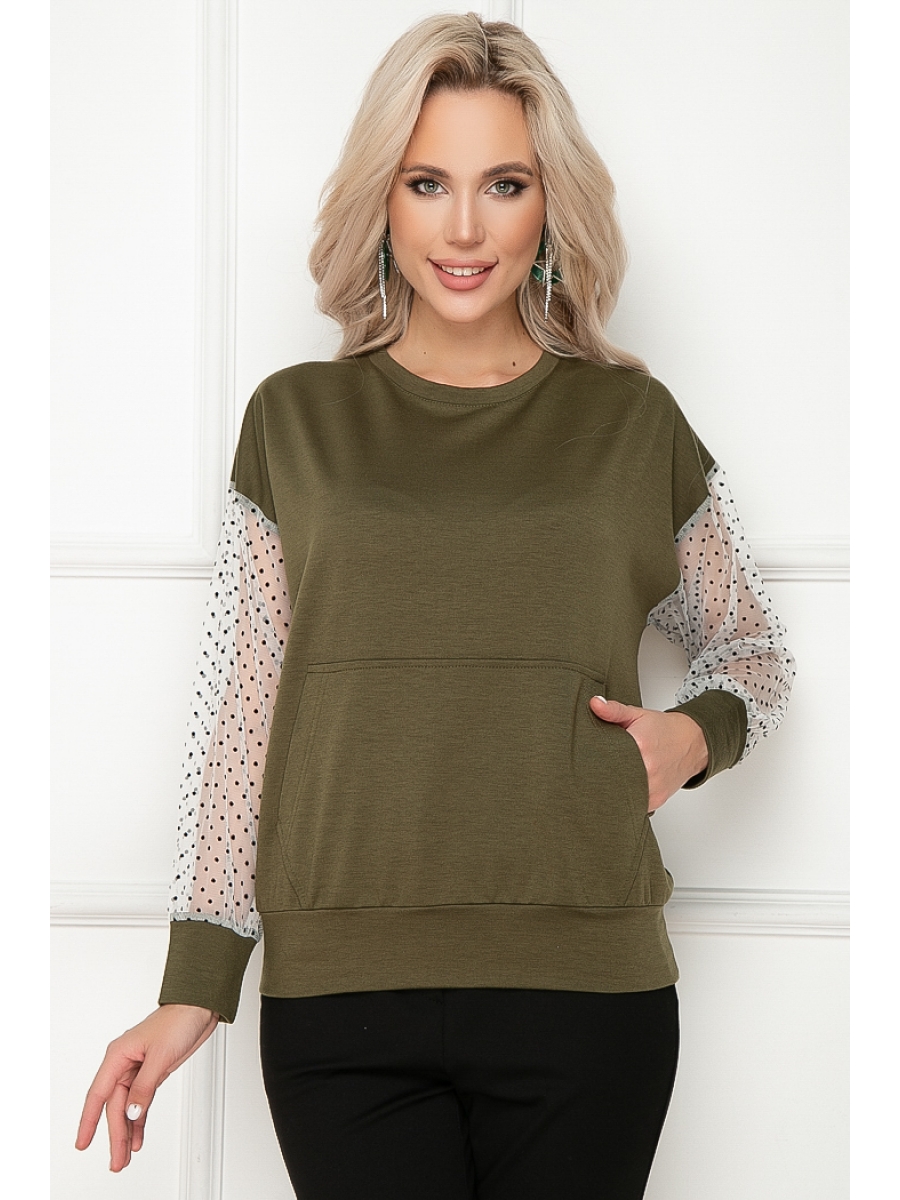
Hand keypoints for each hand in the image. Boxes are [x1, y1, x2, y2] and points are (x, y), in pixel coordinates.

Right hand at [75, 1004, 218, 1171]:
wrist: (199, 1008)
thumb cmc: (178, 1020)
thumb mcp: (161, 1056)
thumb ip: (144, 1087)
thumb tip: (131, 1113)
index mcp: (119, 1055)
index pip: (99, 1094)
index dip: (89, 1121)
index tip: (82, 1143)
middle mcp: (125, 1063)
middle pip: (115, 1106)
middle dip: (115, 1135)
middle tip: (116, 1161)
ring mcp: (138, 1070)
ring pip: (128, 1108)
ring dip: (127, 1132)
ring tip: (125, 1157)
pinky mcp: (152, 1073)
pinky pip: (141, 1102)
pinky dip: (140, 1121)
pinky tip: (138, 1137)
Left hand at [589, 696, 708, 811]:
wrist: (692, 742)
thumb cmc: (664, 730)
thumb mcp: (638, 715)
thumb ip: (614, 710)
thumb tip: (594, 704)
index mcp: (640, 745)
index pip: (605, 757)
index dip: (592, 759)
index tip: (584, 760)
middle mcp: (648, 769)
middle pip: (611, 778)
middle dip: (600, 776)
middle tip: (590, 772)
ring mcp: (652, 787)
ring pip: (621, 795)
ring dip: (613, 789)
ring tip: (607, 780)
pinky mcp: (655, 800)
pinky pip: (634, 805)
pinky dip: (626, 799)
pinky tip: (622, 789)